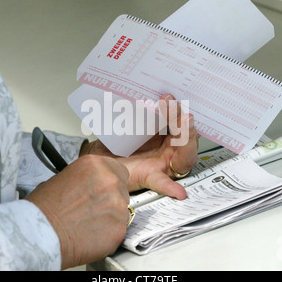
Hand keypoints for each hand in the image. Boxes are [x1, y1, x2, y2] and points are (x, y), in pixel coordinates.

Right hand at [25, 155, 129, 269]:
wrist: (41, 235)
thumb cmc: (44, 209)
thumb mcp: (62, 178)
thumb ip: (85, 179)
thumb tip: (90, 185)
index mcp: (95, 165)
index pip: (118, 169)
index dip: (110, 181)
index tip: (103, 189)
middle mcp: (110, 181)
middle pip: (122, 189)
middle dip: (110, 199)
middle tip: (92, 209)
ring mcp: (118, 204)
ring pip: (122, 210)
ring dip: (110, 216)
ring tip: (88, 223)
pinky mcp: (120, 227)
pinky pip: (119, 228)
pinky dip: (109, 233)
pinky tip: (91, 234)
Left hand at [80, 94, 198, 199]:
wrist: (96, 161)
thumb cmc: (113, 143)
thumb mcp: (125, 122)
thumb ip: (135, 109)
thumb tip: (138, 89)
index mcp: (163, 133)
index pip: (178, 120)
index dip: (177, 110)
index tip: (167, 98)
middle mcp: (167, 148)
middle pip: (185, 136)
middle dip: (183, 120)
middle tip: (173, 106)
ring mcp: (161, 163)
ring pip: (183, 156)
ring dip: (185, 140)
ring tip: (184, 125)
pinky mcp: (150, 176)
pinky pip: (163, 184)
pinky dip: (172, 187)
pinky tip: (179, 192)